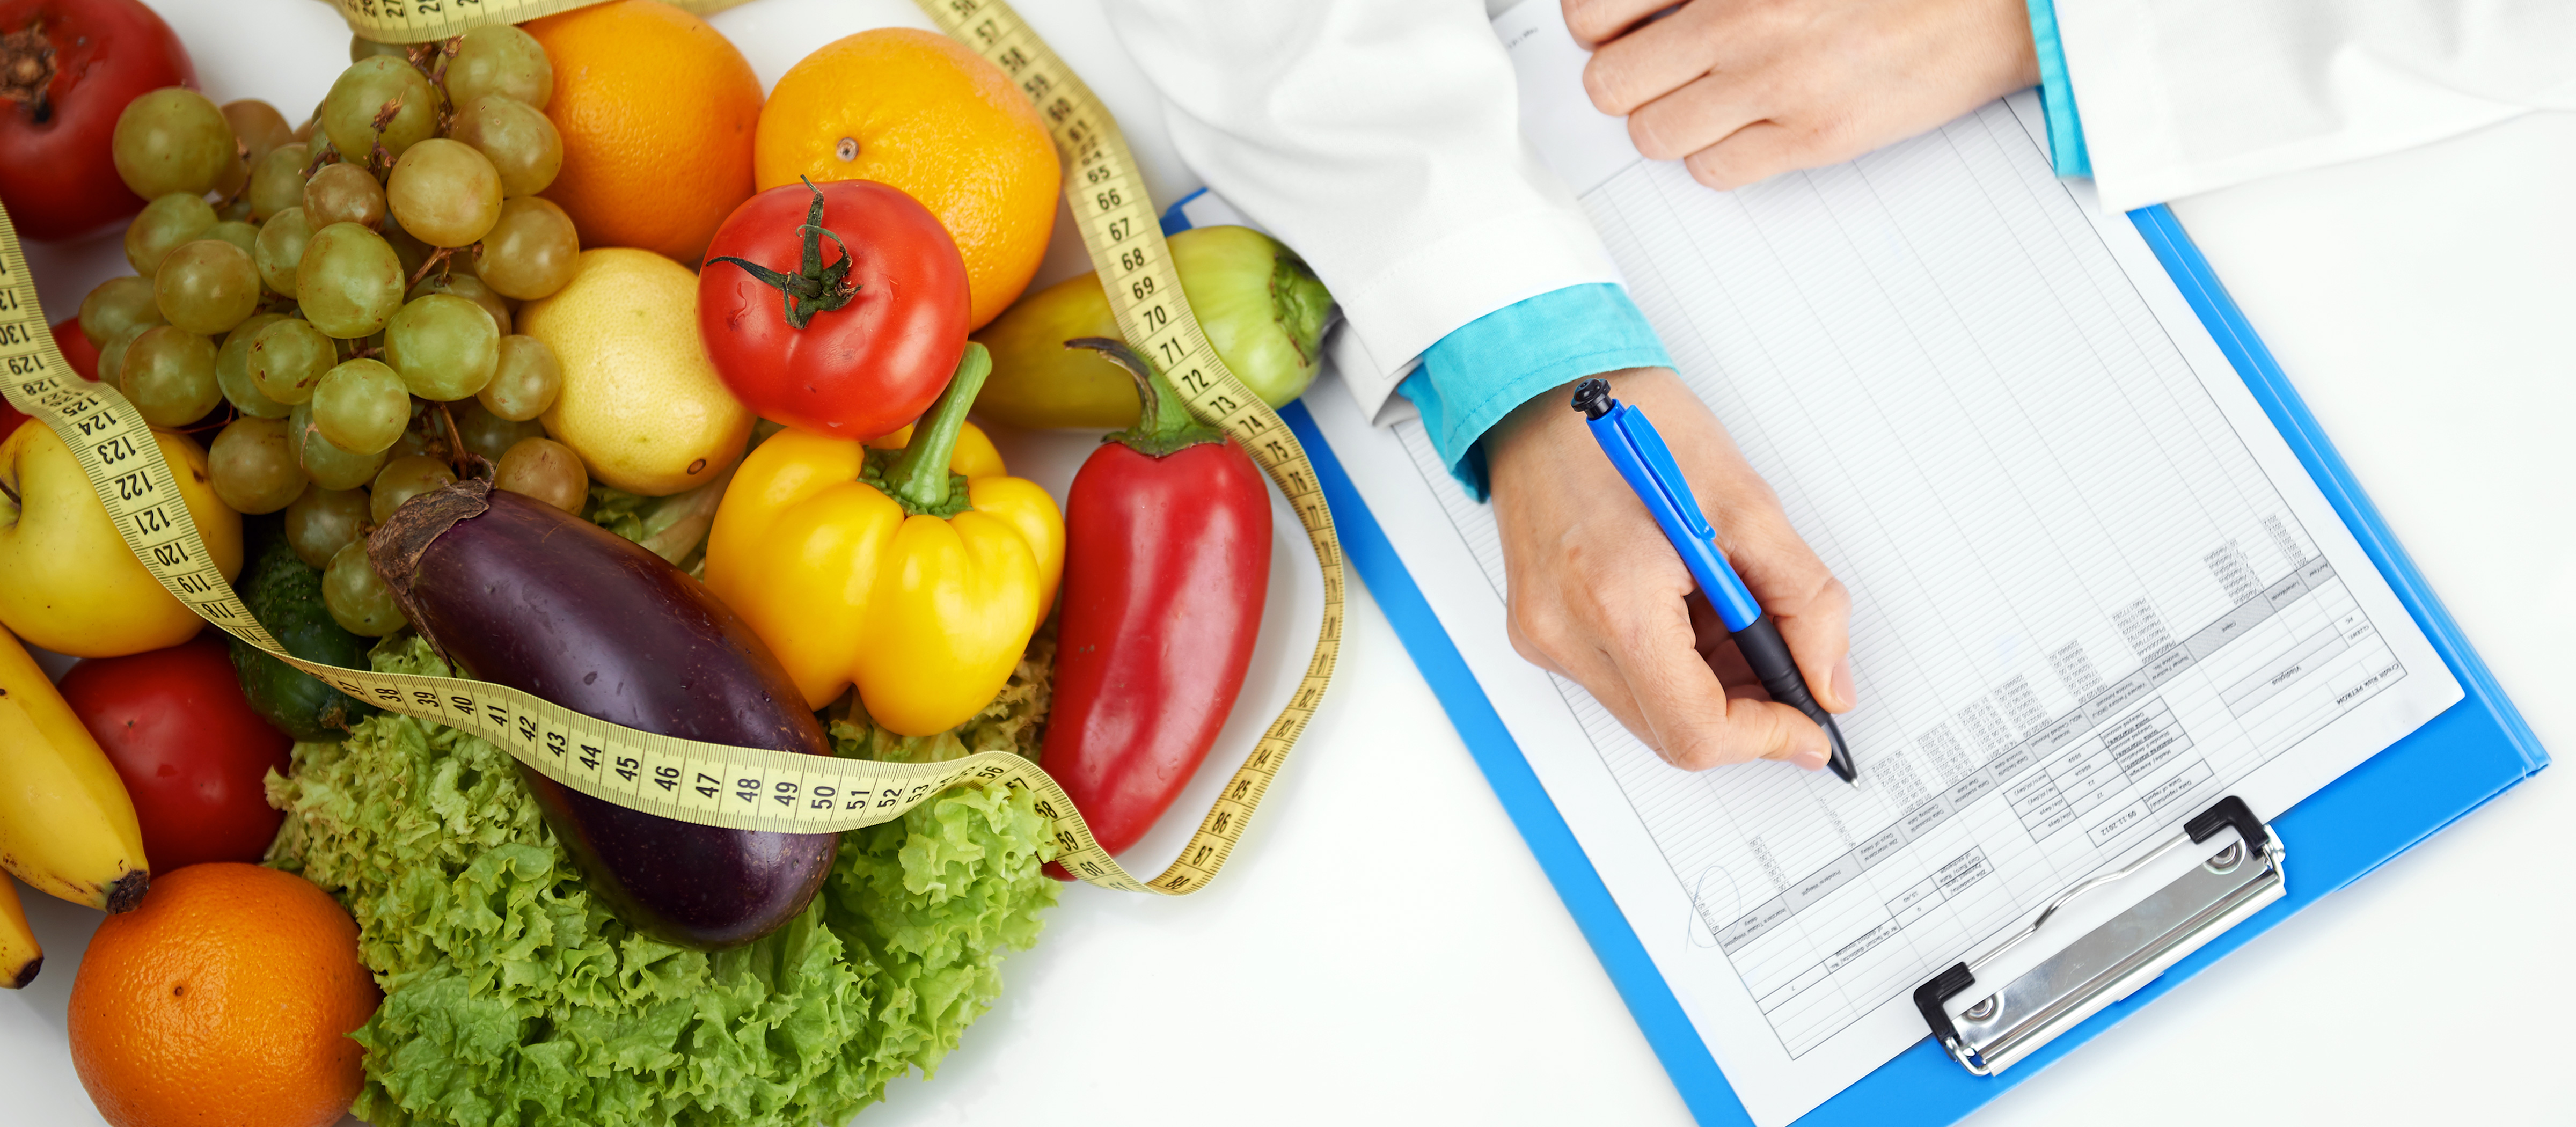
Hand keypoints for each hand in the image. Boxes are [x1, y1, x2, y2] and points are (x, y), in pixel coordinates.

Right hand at [1486, 367, 1852, 769]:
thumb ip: (1804, 603)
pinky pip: (1618, 680)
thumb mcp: (1748, 505)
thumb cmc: (1638, 427)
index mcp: (1615, 600)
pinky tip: (1684, 605)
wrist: (1546, 389)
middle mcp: (1565, 633)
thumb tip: (1829, 684)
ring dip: (1706, 685)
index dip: (1765, 738)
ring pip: (1647, 713)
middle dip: (1742, 710)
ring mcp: (1544, 636)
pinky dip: (1668, 663)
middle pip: (1671, 733)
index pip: (1695, 730)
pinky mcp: (1537, 630)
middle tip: (1782, 658)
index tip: (1807, 724)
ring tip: (1726, 610)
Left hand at [1566, 0, 2040, 189]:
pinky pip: (1714, 171)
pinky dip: (1720, 156)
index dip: (1597, 30)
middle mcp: (1739, 16)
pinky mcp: (1814, 135)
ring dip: (1671, 124)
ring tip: (1710, 101)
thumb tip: (1641, 14)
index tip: (1619, 32)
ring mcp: (1776, 79)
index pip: (1592, 10)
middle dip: (1627, 84)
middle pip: (1610, 84)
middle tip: (1659, 74)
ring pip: (1654, 136)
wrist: (1992, 1)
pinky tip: (1751, 126)